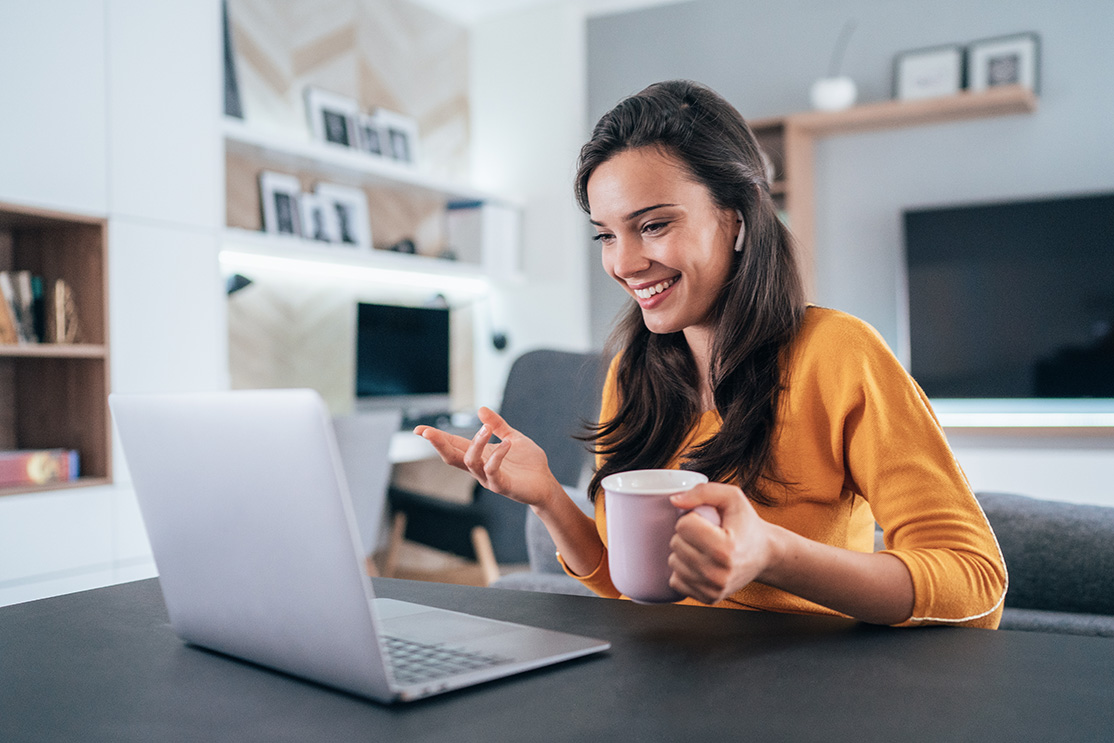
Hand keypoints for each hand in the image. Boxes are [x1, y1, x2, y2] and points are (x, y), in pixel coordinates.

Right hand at [415, 407, 561, 507]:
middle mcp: (479, 467)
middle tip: (426, 432)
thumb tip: (480, 409)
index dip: (437, 437)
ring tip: (486, 428)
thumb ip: (497, 425)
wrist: (545, 484)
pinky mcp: (502, 486)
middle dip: (438, 444)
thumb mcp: (512, 437)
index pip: (453, 445)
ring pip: (471, 461)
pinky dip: (498, 455)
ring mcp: (488, 478)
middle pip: (452, 456)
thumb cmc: (528, 464)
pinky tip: (507, 443)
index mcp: (480, 455)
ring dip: (476, 443)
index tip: (419, 429)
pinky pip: (493, 471)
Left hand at [666, 482, 775, 603]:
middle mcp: (718, 574)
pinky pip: (676, 581)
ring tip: (704, 548)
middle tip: (706, 534)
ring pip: (673, 563)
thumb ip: (703, 492)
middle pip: (675, 544)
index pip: (683, 526)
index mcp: (725, 549)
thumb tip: (674, 500)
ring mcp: (713, 589)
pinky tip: (701, 563)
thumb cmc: (746, 524)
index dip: (692, 518)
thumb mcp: (732, 497)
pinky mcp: (708, 598)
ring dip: (684, 552)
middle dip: (686, 535)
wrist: (764, 554)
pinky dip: (684, 570)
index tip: (707, 522)